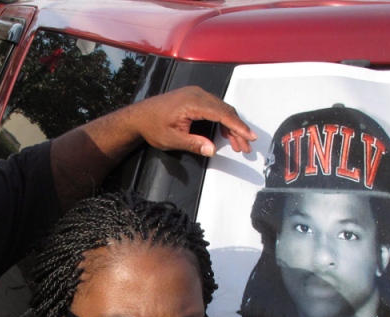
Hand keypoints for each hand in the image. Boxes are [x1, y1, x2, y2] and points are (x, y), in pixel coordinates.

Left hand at [132, 86, 255, 156]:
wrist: (139, 116)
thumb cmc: (153, 127)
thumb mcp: (172, 139)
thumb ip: (193, 143)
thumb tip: (212, 149)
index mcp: (192, 102)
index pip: (222, 113)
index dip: (238, 126)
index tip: (250, 136)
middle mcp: (197, 94)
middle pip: (225, 110)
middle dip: (238, 129)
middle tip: (246, 147)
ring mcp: (196, 94)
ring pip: (222, 109)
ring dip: (231, 126)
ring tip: (238, 144)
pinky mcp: (195, 97)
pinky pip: (214, 107)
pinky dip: (223, 120)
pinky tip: (226, 134)